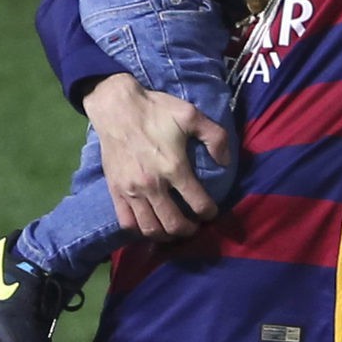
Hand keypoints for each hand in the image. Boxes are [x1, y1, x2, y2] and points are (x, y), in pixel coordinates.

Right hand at [83, 73, 229, 240]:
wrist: (116, 106)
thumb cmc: (156, 110)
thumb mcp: (192, 115)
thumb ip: (215, 137)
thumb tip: (225, 162)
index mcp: (175, 168)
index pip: (198, 204)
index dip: (209, 212)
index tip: (211, 211)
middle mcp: (153, 185)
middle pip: (175, 224)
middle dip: (190, 230)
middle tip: (194, 225)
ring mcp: (132, 191)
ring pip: (151, 229)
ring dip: (166, 235)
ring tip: (173, 228)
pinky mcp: (115, 191)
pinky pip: (127, 222)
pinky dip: (140, 230)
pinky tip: (149, 224)